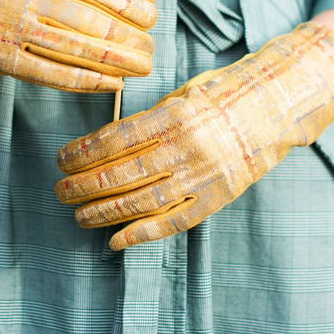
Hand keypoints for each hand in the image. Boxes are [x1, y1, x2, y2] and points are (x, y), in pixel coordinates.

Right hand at [0, 0, 156, 91]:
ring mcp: (5, 25)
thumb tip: (129, 4)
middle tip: (151, 50)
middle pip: (84, 18)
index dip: (124, 3)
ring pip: (70, 47)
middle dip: (125, 38)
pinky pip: (49, 72)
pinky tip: (110, 83)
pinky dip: (84, 80)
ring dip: (112, 62)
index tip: (150, 18)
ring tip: (140, 69)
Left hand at [55, 22, 333, 248]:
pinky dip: (142, 234)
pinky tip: (115, 240)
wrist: (274, 108)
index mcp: (174, 116)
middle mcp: (186, 148)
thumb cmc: (221, 94)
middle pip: (123, 173)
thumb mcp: (182, 92)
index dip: (84, 152)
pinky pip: (175, 221)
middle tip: (59, 191)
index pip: (117, 139)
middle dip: (84, 185)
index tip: (61, 159)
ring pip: (143, 201)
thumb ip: (149, 118)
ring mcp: (202, 177)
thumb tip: (108, 141)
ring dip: (104, 211)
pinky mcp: (216, 198)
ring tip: (78, 215)